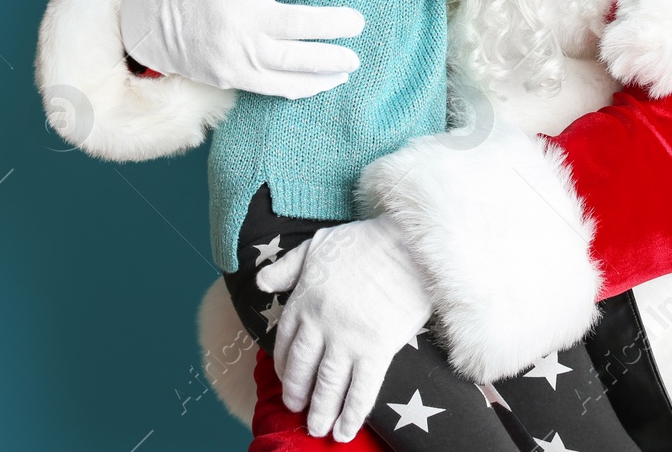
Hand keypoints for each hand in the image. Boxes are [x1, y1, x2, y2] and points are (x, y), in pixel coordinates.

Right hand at [119, 0, 364, 97]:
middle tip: (358, 22)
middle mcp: (245, 19)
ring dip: (328, 61)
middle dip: (337, 24)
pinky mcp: (233, 75)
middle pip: (303, 24)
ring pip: (294, 60)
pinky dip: (306, 86)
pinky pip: (277, 85)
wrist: (144, 19)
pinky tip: (329, 81)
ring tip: (352, 60)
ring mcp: (239, 52)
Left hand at [256, 216, 432, 441]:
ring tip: (317, 429)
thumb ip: (287, 266)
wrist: (410, 244)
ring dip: (321, 411)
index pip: (284, 343)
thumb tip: (261, 283)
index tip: (284, 378)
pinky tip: (344, 430)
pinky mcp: (376, 350)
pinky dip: (351, 414)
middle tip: (297, 410)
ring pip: (328, 385)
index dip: (282, 366)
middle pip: (302, 370)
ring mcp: (347, 340)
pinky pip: (360, 390)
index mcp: (304, 300)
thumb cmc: (367, 241)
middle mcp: (320, 324)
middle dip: (298, 394)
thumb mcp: (318, 245)